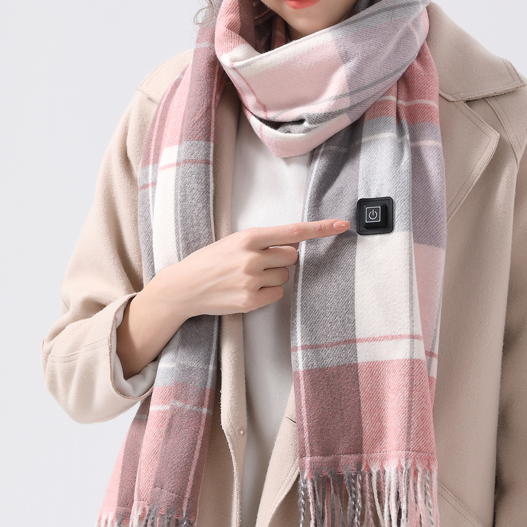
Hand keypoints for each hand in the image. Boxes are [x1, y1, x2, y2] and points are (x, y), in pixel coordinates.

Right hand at [116, 219, 349, 379]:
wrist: (184, 286)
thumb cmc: (211, 261)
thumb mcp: (234, 241)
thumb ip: (263, 242)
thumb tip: (293, 246)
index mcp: (249, 237)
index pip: (293, 232)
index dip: (320, 228)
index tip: (341, 225)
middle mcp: (252, 257)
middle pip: (292, 257)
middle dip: (281, 260)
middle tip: (257, 263)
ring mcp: (251, 280)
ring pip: (284, 277)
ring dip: (272, 277)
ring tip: (246, 277)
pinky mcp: (250, 301)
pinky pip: (276, 295)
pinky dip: (266, 293)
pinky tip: (246, 290)